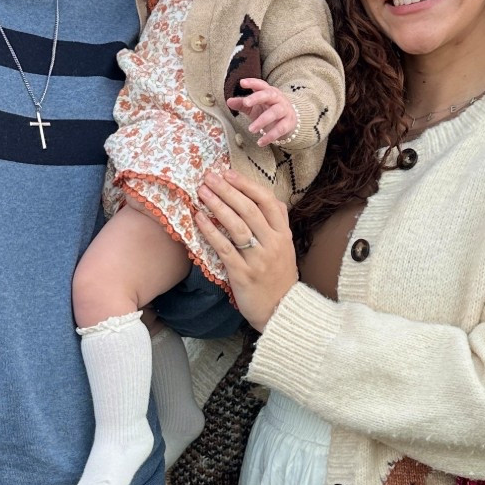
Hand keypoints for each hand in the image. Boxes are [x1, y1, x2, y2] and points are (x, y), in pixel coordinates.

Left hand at [196, 166, 298, 330]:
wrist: (281, 311)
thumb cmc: (278, 277)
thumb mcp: (285, 248)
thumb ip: (275, 224)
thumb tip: (262, 198)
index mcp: (283, 235)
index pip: (268, 201)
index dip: (247, 185)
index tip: (228, 173)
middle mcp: (273, 244)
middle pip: (249, 210)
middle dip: (227, 190)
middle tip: (209, 177)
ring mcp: (258, 259)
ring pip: (236, 226)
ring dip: (217, 206)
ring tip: (202, 192)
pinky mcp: (243, 274)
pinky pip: (224, 248)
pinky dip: (211, 232)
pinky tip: (199, 219)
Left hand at [227, 78, 297, 147]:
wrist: (289, 121)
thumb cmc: (268, 111)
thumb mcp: (254, 107)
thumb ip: (242, 104)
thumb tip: (228, 101)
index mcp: (268, 92)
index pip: (261, 85)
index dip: (252, 83)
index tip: (242, 83)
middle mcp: (278, 99)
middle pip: (269, 95)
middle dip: (257, 98)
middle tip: (245, 103)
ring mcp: (284, 110)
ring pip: (274, 113)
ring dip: (262, 121)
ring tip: (251, 129)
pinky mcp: (288, 123)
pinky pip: (280, 129)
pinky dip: (270, 136)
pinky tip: (260, 142)